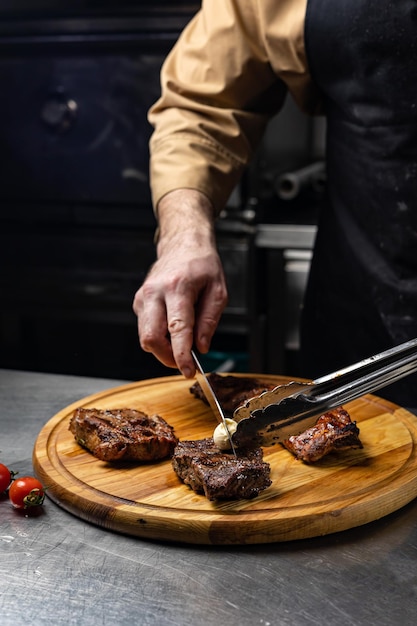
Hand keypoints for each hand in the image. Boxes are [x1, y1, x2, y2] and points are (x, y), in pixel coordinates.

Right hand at [133, 190, 227, 377]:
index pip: (177, 329)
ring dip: (163, 348)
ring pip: (145, 337)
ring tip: (182, 340)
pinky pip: (146, 329)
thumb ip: (209, 321)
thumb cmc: (202, 265)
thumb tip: (201, 347)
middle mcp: (155, 292)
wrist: (183, 244)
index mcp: (178, 287)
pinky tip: (173, 327)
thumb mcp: (218, 291)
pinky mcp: (139, 302)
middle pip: (151, 337)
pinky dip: (159, 337)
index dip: (181, 355)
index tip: (187, 370)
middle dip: (167, 356)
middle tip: (185, 361)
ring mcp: (143, 297)